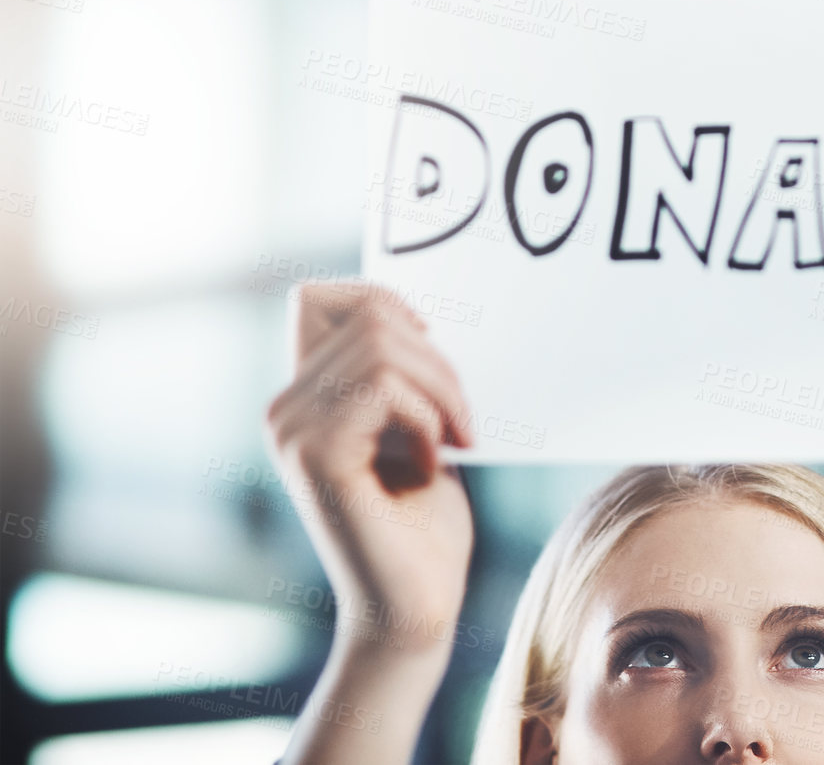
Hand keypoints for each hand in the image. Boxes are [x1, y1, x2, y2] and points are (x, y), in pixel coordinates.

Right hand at [264, 281, 475, 662]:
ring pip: (383, 347)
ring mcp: (292, 432)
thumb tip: (419, 313)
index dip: (383, 301)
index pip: (321, 295)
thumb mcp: (414, 428)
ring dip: (443, 391)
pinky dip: (429, 420)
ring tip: (456, 440)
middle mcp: (283, 409)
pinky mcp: (315, 457)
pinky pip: (385, 390)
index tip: (430, 349)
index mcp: (303, 397)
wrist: (415, 604)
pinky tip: (432, 467)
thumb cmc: (423, 522)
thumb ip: (398, 376)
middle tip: (463, 421)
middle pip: (372, 316)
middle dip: (440, 361)